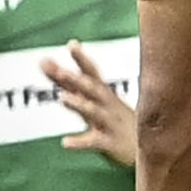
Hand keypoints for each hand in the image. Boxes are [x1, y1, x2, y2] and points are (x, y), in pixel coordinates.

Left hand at [40, 43, 142, 169]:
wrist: (147, 145)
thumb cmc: (113, 118)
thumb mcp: (90, 98)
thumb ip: (65, 81)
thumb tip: (43, 60)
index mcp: (103, 92)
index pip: (91, 72)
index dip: (82, 59)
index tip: (72, 45)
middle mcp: (107, 104)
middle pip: (92, 89)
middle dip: (78, 80)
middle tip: (61, 72)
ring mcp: (110, 124)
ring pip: (94, 112)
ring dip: (80, 105)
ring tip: (63, 99)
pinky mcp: (110, 144)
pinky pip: (94, 143)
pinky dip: (80, 143)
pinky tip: (65, 143)